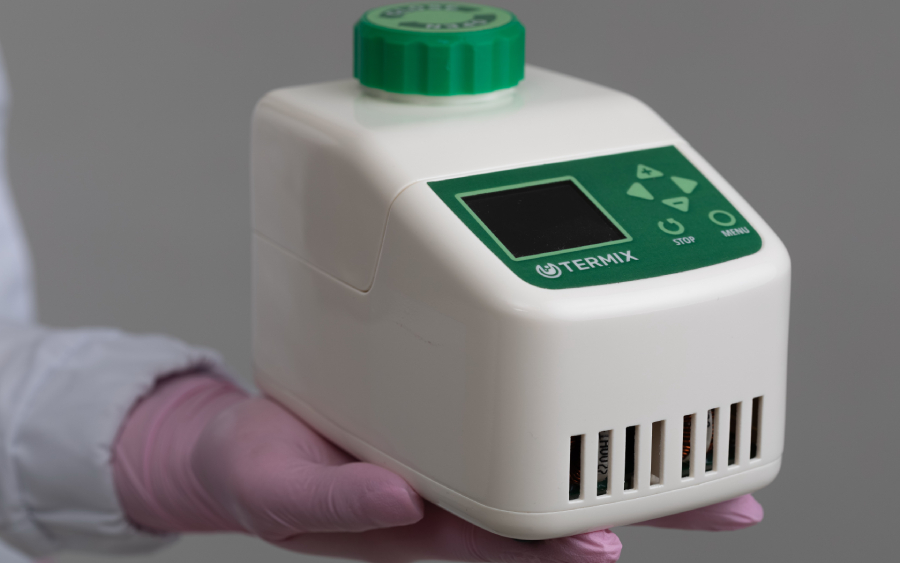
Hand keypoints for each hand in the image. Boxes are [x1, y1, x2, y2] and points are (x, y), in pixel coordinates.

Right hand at [113, 374, 761, 561]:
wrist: (250, 444)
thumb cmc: (266, 471)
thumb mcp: (281, 490)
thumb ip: (338, 500)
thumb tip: (402, 496)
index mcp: (420, 530)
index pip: (502, 551)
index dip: (555, 553)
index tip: (603, 545)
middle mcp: (459, 502)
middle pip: (559, 517)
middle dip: (640, 514)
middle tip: (725, 510)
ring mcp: (467, 464)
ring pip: (559, 473)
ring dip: (637, 471)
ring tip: (713, 467)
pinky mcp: (465, 421)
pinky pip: (533, 425)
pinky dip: (586, 421)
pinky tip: (630, 404)